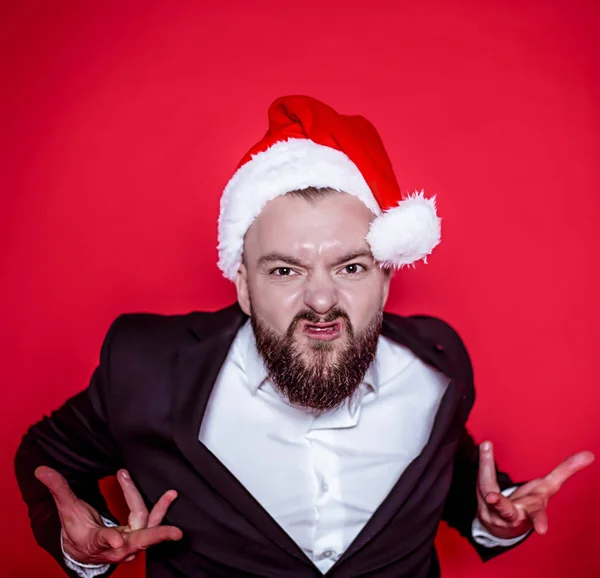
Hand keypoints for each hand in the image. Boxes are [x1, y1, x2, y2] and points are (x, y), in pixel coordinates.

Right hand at [35, 466, 182, 565]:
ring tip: (171, 494)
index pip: (102, 541)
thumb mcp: (66, 510)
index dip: (110, 539)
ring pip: (147, 524)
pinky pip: (152, 520)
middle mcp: (117, 546)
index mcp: (94, 542)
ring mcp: (131, 541)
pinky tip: (170, 496)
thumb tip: (42, 470)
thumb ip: (58, 489)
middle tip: (174, 533)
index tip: (117, 539)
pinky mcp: (139, 534)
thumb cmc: (77, 530)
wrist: (84, 550)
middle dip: (156, 536)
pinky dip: (161, 508)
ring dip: (160, 510)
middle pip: (138, 540)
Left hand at [476, 441, 593, 539]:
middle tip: (493, 498)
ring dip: (489, 482)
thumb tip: (590, 455)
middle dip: (501, 505)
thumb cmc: (528, 502)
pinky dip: (484, 462)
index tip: (541, 530)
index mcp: (531, 511)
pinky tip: (486, 446)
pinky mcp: (482, 499)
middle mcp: (512, 512)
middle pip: (505, 510)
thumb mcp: (546, 487)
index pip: (536, 515)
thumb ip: (565, 471)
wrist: (503, 521)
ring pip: (489, 493)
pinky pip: (481, 479)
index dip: (539, 521)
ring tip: (487, 469)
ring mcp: (494, 508)